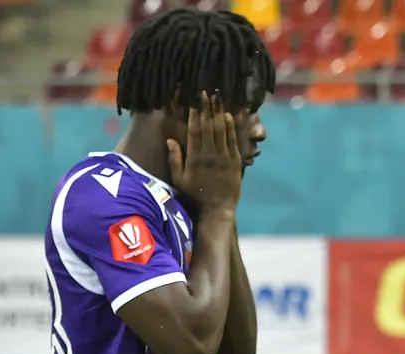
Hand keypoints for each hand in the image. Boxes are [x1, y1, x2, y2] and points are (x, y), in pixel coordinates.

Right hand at [167, 91, 242, 214]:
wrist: (216, 210)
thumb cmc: (194, 196)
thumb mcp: (179, 180)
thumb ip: (175, 159)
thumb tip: (170, 140)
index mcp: (194, 158)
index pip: (195, 130)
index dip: (195, 114)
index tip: (194, 101)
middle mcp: (209, 154)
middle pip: (208, 126)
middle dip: (207, 108)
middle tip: (206, 93)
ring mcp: (223, 157)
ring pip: (221, 130)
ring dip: (218, 112)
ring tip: (217, 98)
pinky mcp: (234, 161)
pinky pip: (232, 140)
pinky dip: (230, 127)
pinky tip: (227, 115)